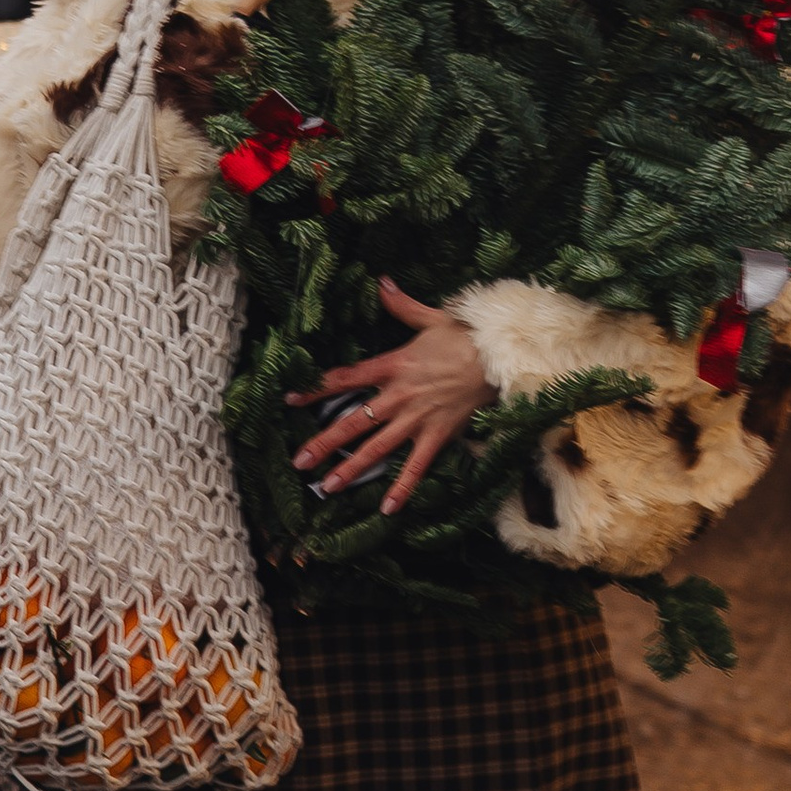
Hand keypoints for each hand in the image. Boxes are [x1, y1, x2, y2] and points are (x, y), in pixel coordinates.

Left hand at [289, 278, 493, 514]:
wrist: (499, 358)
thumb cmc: (466, 337)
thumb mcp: (431, 317)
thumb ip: (401, 304)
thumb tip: (382, 281)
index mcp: (393, 365)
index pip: (345, 378)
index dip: (315, 389)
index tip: (290, 401)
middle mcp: (398, 396)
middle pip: (353, 422)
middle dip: (324, 443)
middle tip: (299, 462)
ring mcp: (417, 419)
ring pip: (377, 448)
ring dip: (351, 468)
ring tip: (327, 487)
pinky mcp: (438, 435)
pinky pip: (417, 466)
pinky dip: (403, 488)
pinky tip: (388, 509)